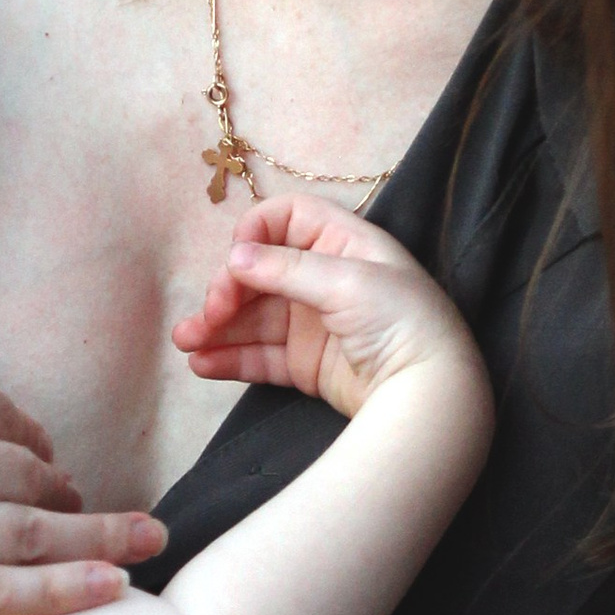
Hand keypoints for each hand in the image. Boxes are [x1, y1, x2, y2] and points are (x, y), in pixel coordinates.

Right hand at [0, 327, 162, 614]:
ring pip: (40, 532)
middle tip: (89, 503)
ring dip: (100, 536)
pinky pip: (11, 594)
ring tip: (145, 542)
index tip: (40, 453)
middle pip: (28, 470)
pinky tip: (115, 586)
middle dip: (62, 487)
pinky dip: (71, 589)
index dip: (24, 435)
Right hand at [171, 197, 485, 420]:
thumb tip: (235, 257)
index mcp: (345, 244)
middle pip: (262, 271)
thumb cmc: (402, 323)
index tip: (237, 260)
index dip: (256, 232)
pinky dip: (230, 358)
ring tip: (185, 343)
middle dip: (228, 289)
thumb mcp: (348, 282)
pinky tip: (202, 363)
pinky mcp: (308, 365)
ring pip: (255, 317)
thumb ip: (286, 268)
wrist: (430, 396)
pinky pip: (261, 356)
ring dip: (217, 327)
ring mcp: (316, 324)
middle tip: (208, 315)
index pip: (288, 219)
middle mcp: (327, 279)